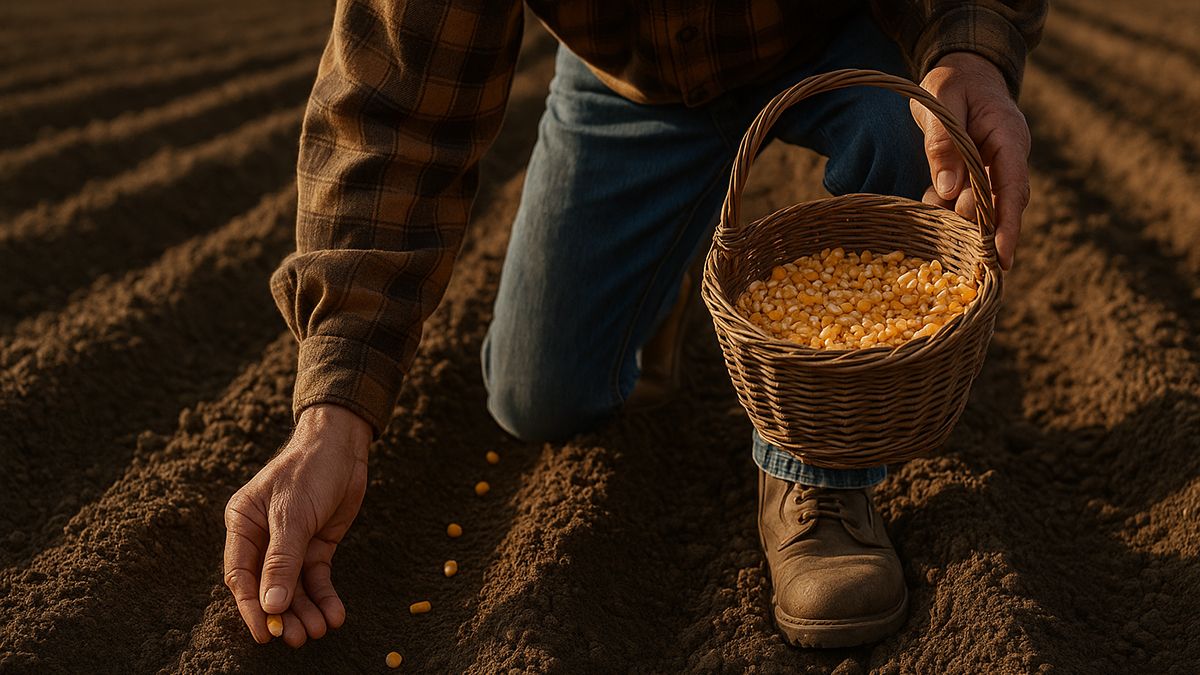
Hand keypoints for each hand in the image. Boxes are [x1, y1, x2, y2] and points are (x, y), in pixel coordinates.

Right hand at [223, 404, 371, 646]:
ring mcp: (290, 543)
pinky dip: (325, 597)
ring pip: (293, 587)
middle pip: (268, 586)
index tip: (264, 634)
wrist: (343, 444)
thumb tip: (270, 606)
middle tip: (297, 639)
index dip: (251, 607)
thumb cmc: (309, 470)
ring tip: (318, 631)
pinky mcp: (316, 544)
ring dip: (305, 611)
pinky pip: (316, 578)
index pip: (240, 576)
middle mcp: (262, 537)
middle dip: (283, 614)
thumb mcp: (292, 515)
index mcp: (242, 524)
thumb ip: (281, 561)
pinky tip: (335, 614)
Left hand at [912, 52, 1031, 269]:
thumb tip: (949, 191)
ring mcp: (993, 167)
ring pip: (979, 207)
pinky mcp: (976, 175)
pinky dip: (945, 206)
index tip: (1002, 258)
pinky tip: (929, 203)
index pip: (1013, 188)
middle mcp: (1007, 157)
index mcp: (1009, 137)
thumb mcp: (942, 101)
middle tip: (948, 228)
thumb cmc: (953, 80)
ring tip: (933, 208)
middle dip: (976, 225)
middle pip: (1000, 205)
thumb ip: (943, 143)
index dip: (1008, 225)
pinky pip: (963, 199)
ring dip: (955, 216)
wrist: (963, 70)